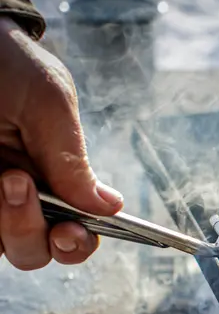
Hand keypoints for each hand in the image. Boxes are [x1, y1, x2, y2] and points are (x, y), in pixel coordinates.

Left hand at [0, 17, 122, 270]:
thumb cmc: (7, 62)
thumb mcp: (48, 103)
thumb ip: (73, 159)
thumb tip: (112, 208)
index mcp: (60, 179)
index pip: (81, 228)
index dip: (82, 242)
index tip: (71, 231)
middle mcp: (28, 196)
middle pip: (41, 250)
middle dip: (34, 233)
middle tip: (20, 186)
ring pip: (7, 247)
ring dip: (11, 223)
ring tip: (4, 176)